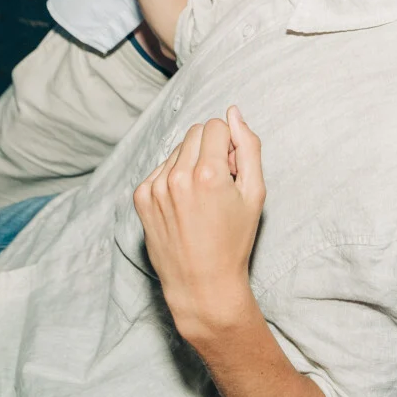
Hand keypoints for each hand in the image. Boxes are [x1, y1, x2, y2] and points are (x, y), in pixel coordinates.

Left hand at [135, 109, 265, 342]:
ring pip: (177, 149)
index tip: (233, 169)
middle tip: (219, 182)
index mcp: (208, 173)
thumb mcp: (255, 193)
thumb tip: (235, 112)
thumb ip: (248, 146)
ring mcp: (155, 187)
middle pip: (195, 133)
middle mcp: (177, 176)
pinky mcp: (140, 197)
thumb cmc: (234, 240)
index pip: (216, 125)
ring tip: (200, 198)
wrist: (202, 284)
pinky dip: (173, 178)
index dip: (229, 144)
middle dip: (209, 148)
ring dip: (190, 162)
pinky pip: (160, 168)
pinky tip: (183, 205)